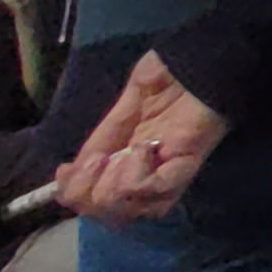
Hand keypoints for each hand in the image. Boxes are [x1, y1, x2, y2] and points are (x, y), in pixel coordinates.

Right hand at [56, 51, 229, 223]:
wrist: (205, 59)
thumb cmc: (172, 75)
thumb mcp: (127, 102)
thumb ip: (105, 135)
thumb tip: (75, 169)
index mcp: (125, 160)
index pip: (91, 198)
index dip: (72, 192)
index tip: (66, 170)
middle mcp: (146, 174)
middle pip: (106, 212)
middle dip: (85, 192)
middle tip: (98, 160)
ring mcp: (168, 172)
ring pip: (128, 209)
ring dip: (111, 187)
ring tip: (121, 156)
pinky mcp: (187, 163)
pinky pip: (156, 191)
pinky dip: (138, 178)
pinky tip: (142, 151)